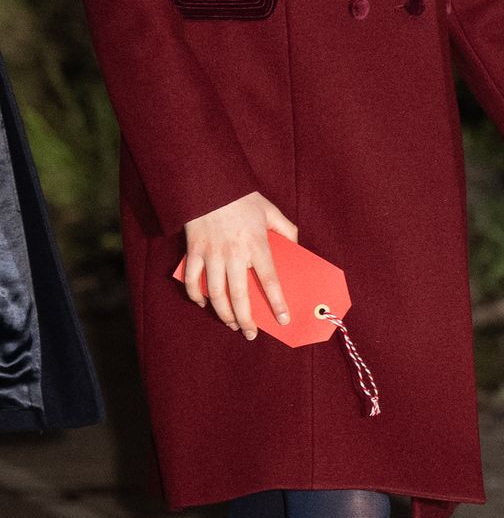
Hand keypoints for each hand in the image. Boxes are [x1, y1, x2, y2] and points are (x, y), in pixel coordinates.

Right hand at [183, 191, 298, 337]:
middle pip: (240, 296)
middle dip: (246, 320)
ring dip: (224, 314)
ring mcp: (212, 255)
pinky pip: (193, 281)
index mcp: (256, 245)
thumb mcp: (270, 210)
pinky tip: (205, 303)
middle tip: (251, 334)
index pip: (269, 281)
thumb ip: (286, 229)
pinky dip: (197, 296)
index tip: (283, 319)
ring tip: (232, 324)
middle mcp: (234, 254)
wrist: (208, 182)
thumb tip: (296, 247)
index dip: (277, 303)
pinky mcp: (194, 252)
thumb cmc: (241, 197)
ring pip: (216, 294)